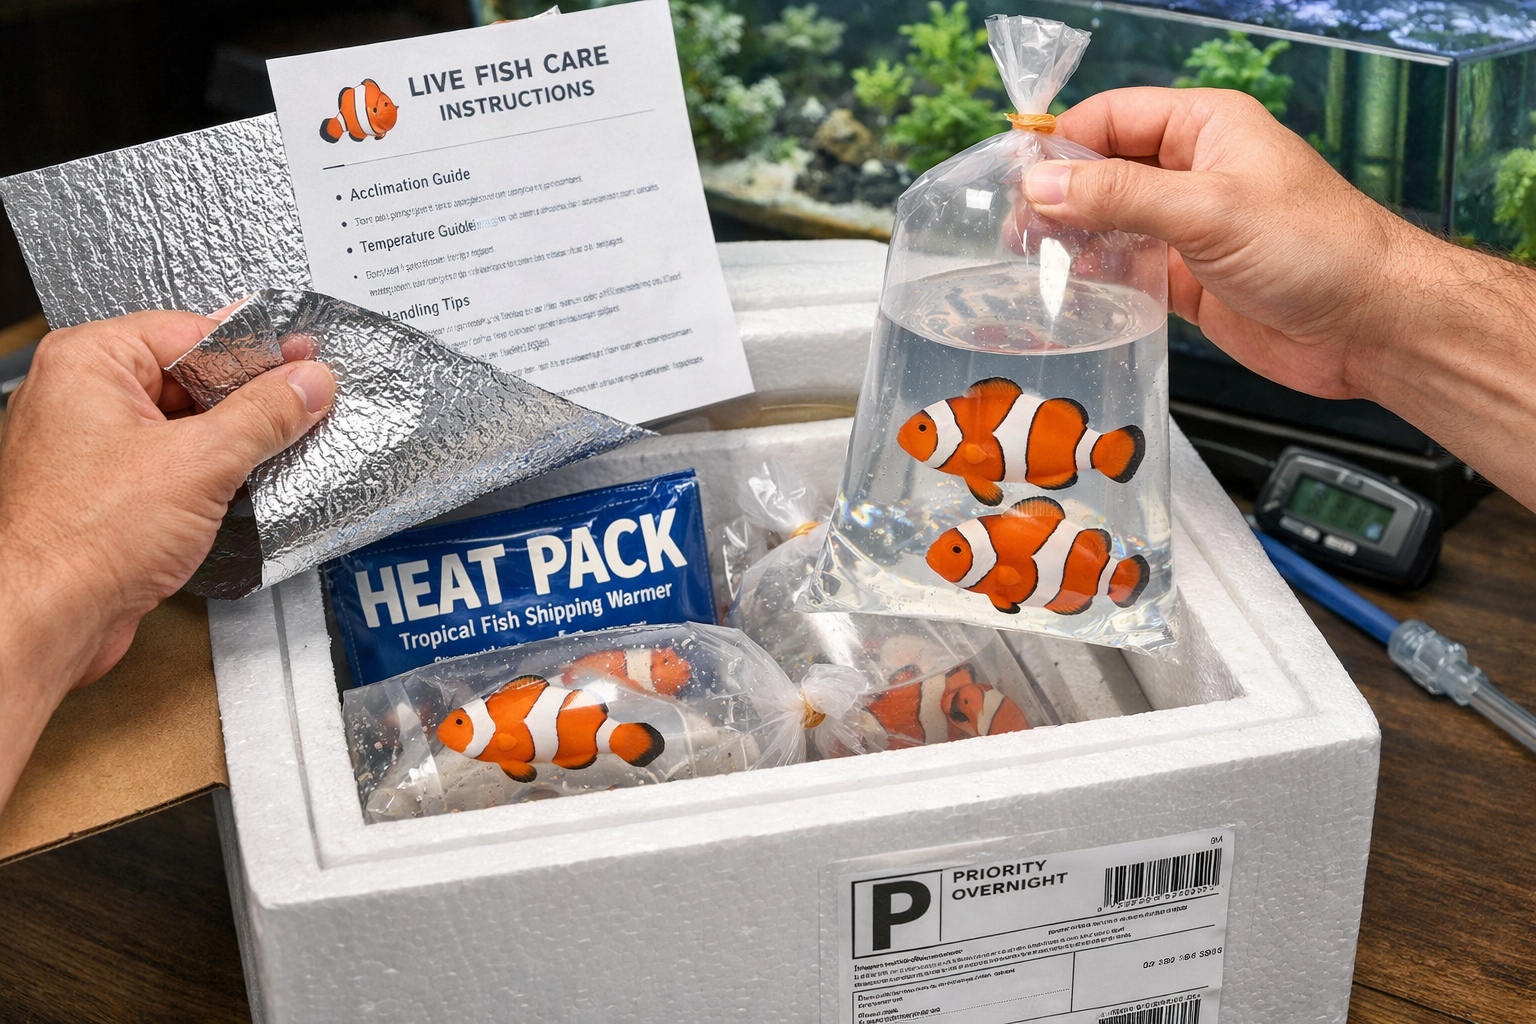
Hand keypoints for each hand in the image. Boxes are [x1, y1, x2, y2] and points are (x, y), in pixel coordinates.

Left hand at [0, 309, 334, 811]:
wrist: (43, 619)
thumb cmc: (80, 541)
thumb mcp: (201, 462)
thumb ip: (266, 415)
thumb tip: (307, 382)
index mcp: (89, 362)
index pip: (193, 332)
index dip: (257, 349)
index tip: (306, 363)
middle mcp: (81, 396)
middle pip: (191, 376)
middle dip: (249, 397)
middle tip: (303, 406)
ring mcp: (91, 445)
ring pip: (184, 422)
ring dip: (232, 439)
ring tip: (275, 449)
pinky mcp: (105, 489)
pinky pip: (171, 461)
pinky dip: (209, 471)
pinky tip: (239, 485)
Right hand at [1023, 87, 1410, 398]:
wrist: (1368, 325)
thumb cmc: (1314, 248)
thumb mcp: (1207, 210)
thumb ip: (1119, 196)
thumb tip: (1042, 183)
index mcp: (1206, 127)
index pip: (1113, 117)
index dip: (1062, 142)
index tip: (1016, 175)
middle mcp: (1194, 171)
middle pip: (1104, 169)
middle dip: (1058, 194)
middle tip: (1015, 228)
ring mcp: (1189, 227)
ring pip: (1110, 222)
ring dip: (1071, 238)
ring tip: (1028, 260)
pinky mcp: (1188, 279)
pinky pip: (1127, 269)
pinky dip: (1095, 277)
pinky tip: (1067, 289)